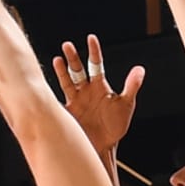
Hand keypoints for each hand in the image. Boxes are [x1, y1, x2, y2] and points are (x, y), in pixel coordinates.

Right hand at [52, 35, 145, 153]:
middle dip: (73, 58)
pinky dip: (51, 93)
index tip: (91, 38)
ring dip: (62, 70)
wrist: (103, 147)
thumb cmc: (115, 126)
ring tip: (57, 59)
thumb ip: (131, 86)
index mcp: (100, 86)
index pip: (96, 64)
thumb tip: (140, 69)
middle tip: (67, 45)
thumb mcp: (126, 105)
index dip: (93, 51)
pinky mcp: (67, 112)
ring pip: (67, 81)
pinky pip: (58, 100)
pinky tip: (45, 85)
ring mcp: (75, 100)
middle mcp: (85, 90)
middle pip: (78, 70)